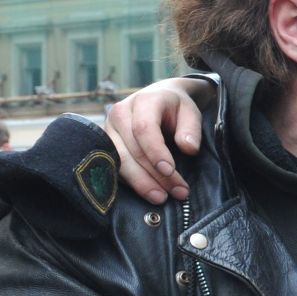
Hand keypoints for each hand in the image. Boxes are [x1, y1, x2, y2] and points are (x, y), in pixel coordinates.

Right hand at [105, 77, 211, 202]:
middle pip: (132, 150)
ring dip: (141, 183)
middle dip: (154, 175)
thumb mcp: (191, 112)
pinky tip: (147, 192)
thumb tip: (189, 148)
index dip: (156, 152)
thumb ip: (191, 129)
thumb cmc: (176, 107)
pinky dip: (131, 181)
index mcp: (143, 101)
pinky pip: (114, 165)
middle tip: (177, 192)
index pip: (144, 129)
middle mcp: (119, 113)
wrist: (157, 97)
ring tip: (162, 197)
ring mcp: (109, 129)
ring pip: (119, 161)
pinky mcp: (105, 143)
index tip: (170, 171)